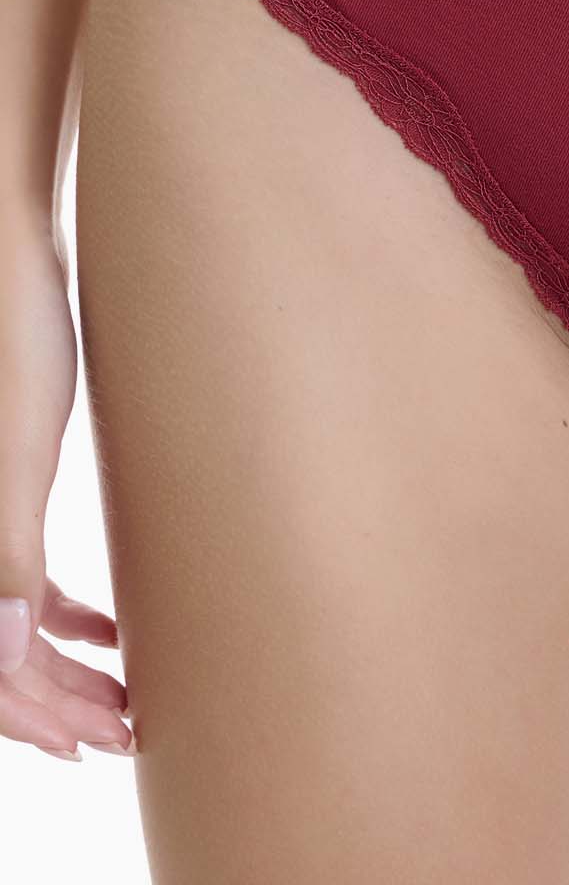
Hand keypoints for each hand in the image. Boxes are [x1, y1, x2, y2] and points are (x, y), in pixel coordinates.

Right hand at [0, 216, 132, 757]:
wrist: (20, 254)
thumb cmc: (19, 337)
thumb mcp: (21, 449)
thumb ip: (9, 554)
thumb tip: (10, 656)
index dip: (38, 718)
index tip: (100, 743)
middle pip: (0, 656)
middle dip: (58, 705)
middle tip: (127, 730)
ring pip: (15, 622)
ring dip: (64, 666)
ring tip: (126, 693)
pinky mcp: (8, 480)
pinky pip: (23, 573)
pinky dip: (63, 611)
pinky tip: (111, 625)